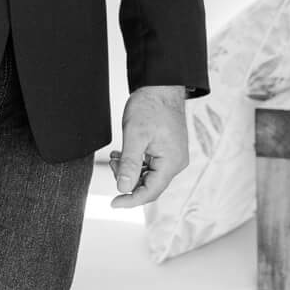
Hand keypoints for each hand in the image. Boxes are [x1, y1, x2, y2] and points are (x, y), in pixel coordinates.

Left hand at [110, 85, 187, 207]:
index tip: (113, 203)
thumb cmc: (150, 106)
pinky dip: (136, 163)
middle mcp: (176, 163)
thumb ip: (129, 164)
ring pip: (148, 177)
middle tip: (114, 161)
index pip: (150, 192)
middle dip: (128, 180)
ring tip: (118, 154)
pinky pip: (151, 166)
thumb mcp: (135, 135)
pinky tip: (125, 153)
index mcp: (171, 162)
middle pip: (149, 186)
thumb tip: (123, 188)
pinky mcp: (168, 151)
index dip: (130, 200)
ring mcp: (173, 157)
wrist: (161, 86)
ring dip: (130, 170)